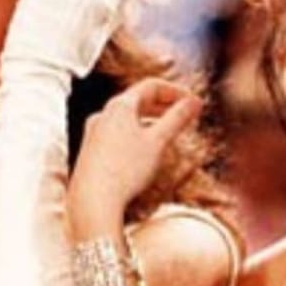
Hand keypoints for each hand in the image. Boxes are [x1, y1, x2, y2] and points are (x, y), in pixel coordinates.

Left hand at [68, 79, 202, 229]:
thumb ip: (177, 119)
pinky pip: (117, 132)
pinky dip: (135, 132)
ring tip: (167, 130)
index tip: (193, 103)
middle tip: (184, 114)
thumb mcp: (158, 142)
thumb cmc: (126, 169)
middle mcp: (103, 114)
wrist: (93, 199)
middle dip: (164, 104)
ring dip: (150, 119)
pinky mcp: (90, 150)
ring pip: (127, 117)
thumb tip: (194, 102)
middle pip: (138, 100)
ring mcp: (94, 131)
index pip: (151, 86)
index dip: (176, 91)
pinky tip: (144, 148)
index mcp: (119, 105)